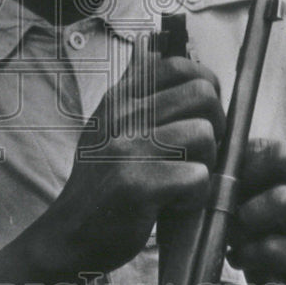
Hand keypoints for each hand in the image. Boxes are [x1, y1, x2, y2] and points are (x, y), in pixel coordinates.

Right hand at [36, 47, 224, 275]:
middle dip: (215, 126)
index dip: (204, 87)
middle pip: (203, 95)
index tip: (200, 114)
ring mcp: (127, 148)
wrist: (70, 232)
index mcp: (120, 98)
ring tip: (180, 180)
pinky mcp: (136, 183)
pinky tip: (172, 203)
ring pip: (205, 136)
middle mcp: (121, 115)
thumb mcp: (109, 125)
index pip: (179, 65)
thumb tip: (163, 52)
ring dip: (205, 164)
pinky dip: (195, 196)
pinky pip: (198, 177)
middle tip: (199, 152)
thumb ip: (138, 93)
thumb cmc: (102, 181)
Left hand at [229, 139, 285, 284]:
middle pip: (281, 158)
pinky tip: (240, 258)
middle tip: (225, 200)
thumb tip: (233, 166)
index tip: (225, 178)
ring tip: (232, 232)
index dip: (242, 160)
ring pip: (278, 200)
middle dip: (244, 177)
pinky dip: (247, 253)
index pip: (277, 145)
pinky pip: (273, 249)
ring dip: (243, 217)